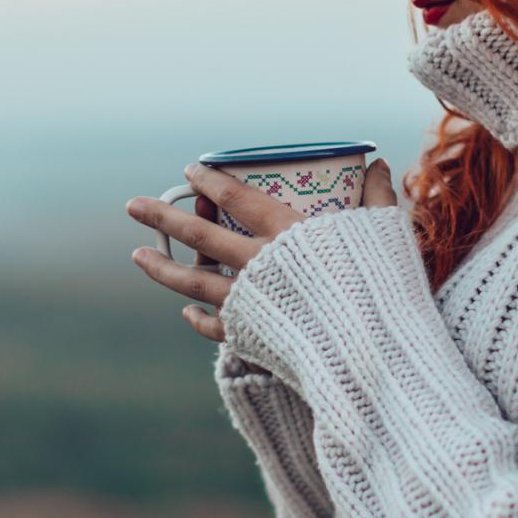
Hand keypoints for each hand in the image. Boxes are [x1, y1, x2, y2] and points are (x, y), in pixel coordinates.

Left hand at [125, 157, 398, 343]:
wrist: (374, 353)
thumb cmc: (383, 287)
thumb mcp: (384, 233)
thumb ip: (377, 197)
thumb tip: (380, 164)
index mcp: (288, 233)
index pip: (238, 199)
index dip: (212, 182)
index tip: (191, 170)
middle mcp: (259, 265)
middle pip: (201, 236)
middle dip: (164, 217)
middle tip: (134, 206)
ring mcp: (251, 303)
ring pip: (196, 281)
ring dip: (163, 267)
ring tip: (138, 256)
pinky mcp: (254, 337)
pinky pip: (217, 327)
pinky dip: (199, 319)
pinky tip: (187, 313)